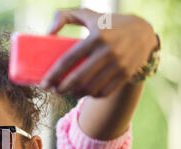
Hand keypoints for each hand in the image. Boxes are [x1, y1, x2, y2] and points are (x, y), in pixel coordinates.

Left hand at [40, 8, 157, 97]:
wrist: (143, 32)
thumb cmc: (108, 24)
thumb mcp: (88, 15)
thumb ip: (65, 16)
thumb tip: (48, 33)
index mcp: (95, 37)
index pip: (68, 60)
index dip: (53, 75)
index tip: (43, 84)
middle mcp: (107, 52)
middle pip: (78, 79)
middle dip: (61, 89)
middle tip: (54, 90)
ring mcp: (118, 65)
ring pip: (90, 88)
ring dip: (74, 94)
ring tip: (67, 92)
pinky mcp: (125, 74)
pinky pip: (104, 92)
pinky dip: (90, 95)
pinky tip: (83, 93)